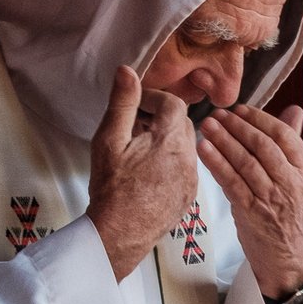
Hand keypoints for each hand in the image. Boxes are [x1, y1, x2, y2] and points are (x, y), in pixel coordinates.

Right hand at [86, 65, 197, 278]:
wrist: (121, 232)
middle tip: (134, 125)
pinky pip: (186, 167)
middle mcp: (189, 156)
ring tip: (138, 148)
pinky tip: (148, 171)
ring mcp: (192, 177)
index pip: (173, 104)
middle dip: (160, 118)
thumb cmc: (111, 186)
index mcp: (170, 139)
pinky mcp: (190, 194)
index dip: (153, 99)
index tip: (133, 106)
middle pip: (182, 123)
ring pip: (185, 145)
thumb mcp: (109, 139)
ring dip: (166, 140)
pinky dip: (171, 160)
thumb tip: (127, 71)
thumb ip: (122, 103)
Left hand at [200, 102, 302, 298]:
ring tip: (207, 125)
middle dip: (238, 127)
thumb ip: (292, 143)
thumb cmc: (287, 213)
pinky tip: (204, 149)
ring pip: (246, 162)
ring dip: (224, 141)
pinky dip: (216, 163)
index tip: (240, 110)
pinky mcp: (251, 212)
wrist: (285, 256)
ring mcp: (271, 198)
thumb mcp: (297, 177)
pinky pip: (231, 182)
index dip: (260, 119)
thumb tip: (294, 110)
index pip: (284, 136)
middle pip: (263, 146)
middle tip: (218, 114)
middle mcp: (291, 183)